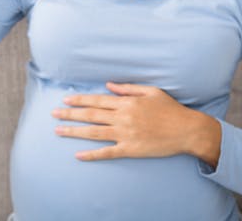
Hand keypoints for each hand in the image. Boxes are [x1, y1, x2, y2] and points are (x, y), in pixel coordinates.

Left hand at [52, 82, 220, 164]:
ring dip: (74, 132)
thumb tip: (108, 85)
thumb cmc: (170, 109)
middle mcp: (123, 118)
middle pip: (91, 115)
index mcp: (126, 103)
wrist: (188, 130)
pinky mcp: (131, 149)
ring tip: (58, 131)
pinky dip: (92, 154)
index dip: (79, 100)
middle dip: (70, 114)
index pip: (97, 100)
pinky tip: (78, 155)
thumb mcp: (150, 91)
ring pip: (94, 132)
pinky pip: (108, 152)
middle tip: (53, 114)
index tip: (65, 99)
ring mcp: (125, 134)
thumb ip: (127, 88)